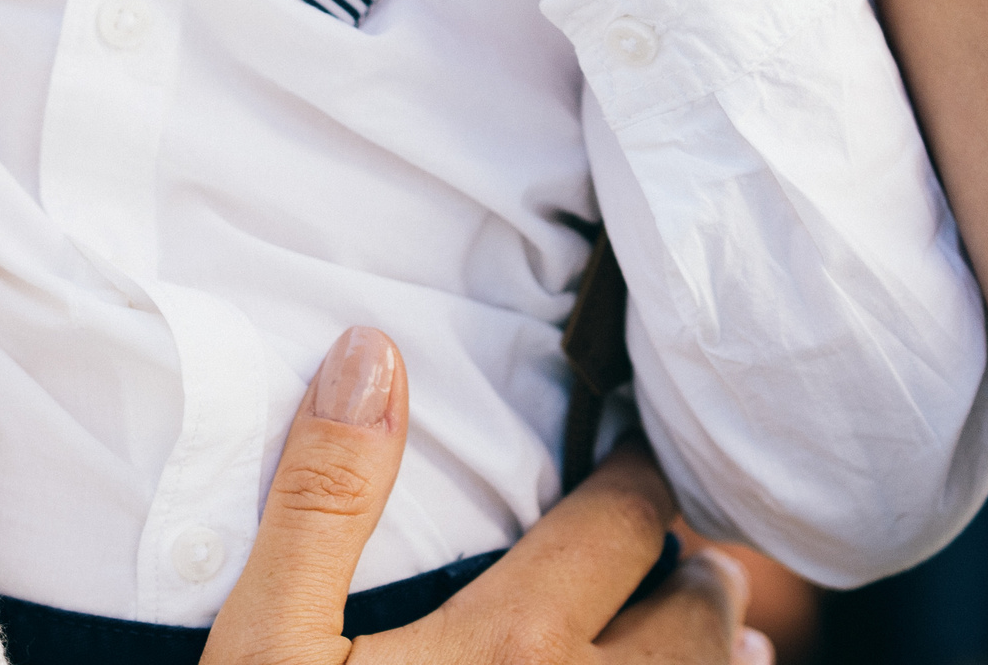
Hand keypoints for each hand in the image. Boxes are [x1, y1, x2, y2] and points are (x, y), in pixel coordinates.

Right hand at [205, 327, 767, 664]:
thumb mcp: (269, 649)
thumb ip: (326, 497)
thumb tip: (373, 352)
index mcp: (514, 648)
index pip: (622, 523)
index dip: (636, 475)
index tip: (632, 452)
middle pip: (699, 616)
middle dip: (691, 565)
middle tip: (674, 540)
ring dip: (718, 652)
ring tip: (718, 625)